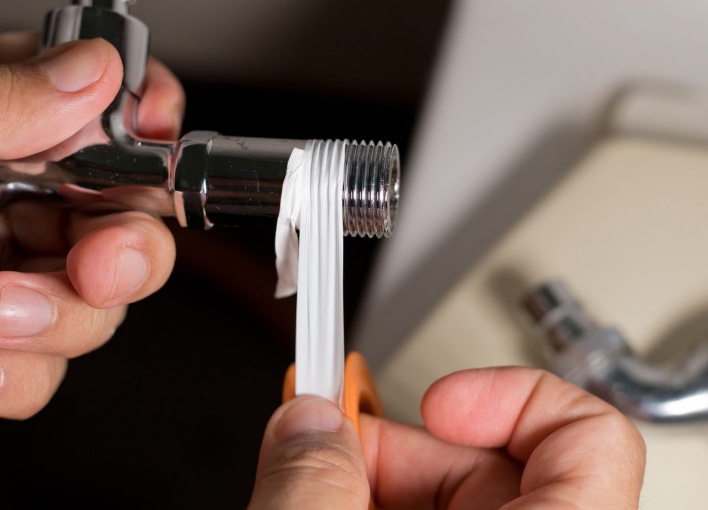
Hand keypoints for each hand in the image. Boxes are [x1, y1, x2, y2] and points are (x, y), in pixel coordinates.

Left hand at [0, 32, 183, 424]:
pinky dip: (11, 380)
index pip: (106, 112)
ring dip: (63, 324)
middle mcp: (0, 199)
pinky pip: (36, 372)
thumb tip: (92, 70)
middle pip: (126, 223)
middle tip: (98, 266)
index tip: (154, 143)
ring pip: (96, 307)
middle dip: (127, 253)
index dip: (148, 124)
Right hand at [249, 367, 645, 508]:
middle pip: (494, 465)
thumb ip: (311, 484)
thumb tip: (304, 422)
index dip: (509, 394)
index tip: (436, 396)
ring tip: (312, 490)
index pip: (590, 438)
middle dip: (400, 445)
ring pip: (454, 504)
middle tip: (329, 447)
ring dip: (374, 483)